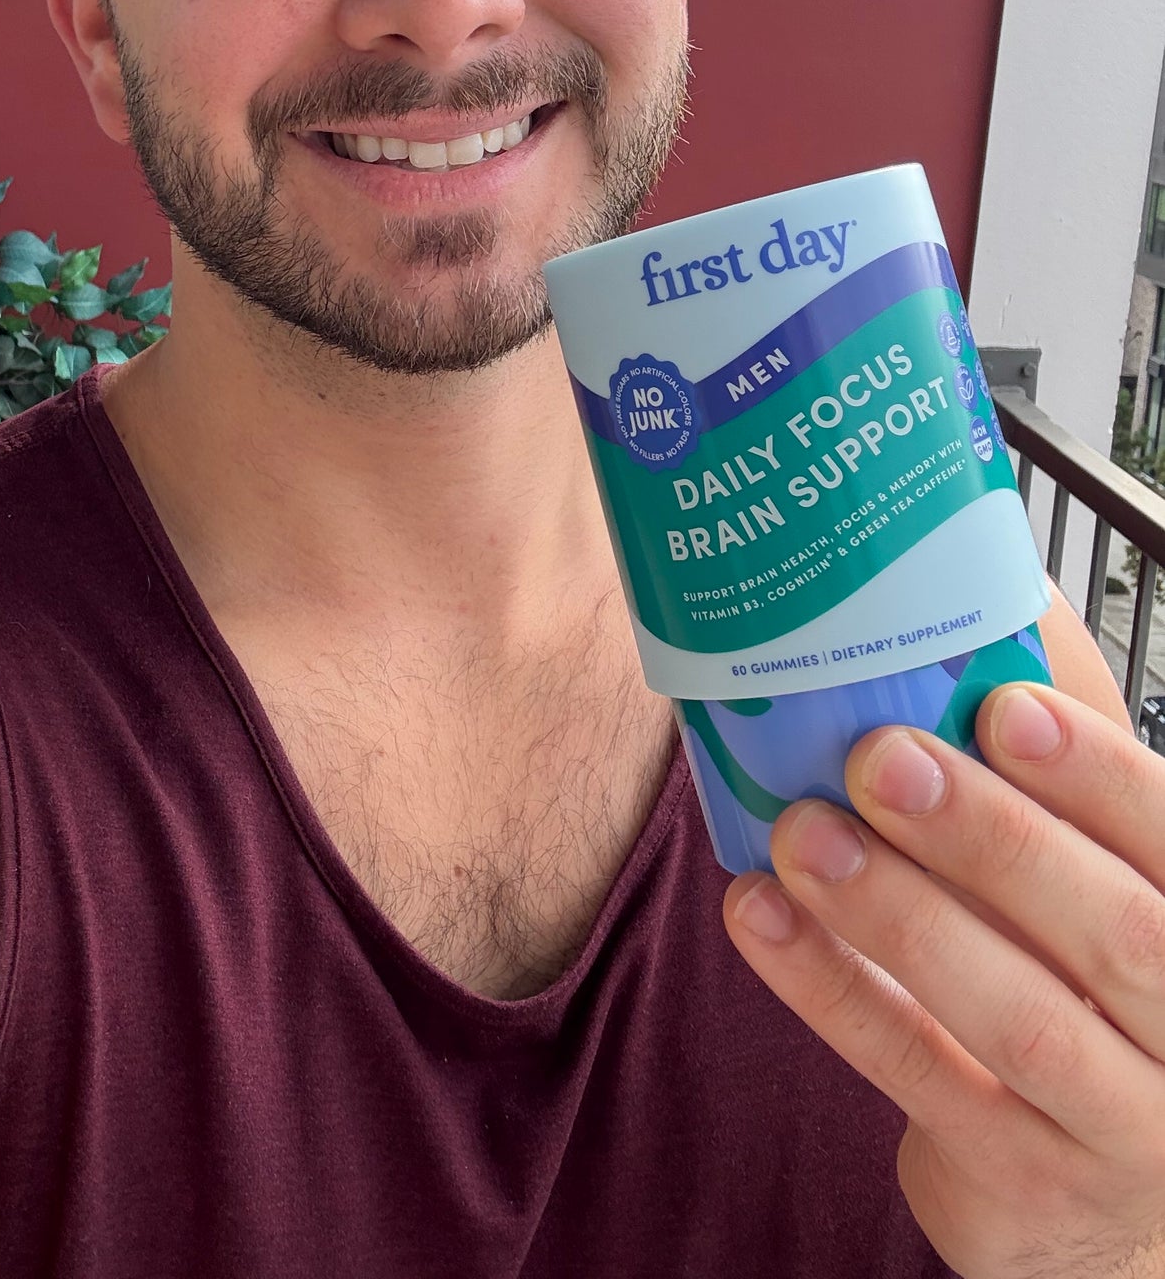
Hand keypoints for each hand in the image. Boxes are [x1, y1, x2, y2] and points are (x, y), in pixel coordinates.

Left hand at [722, 684, 1164, 1277]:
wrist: (1103, 1207)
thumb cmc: (1092, 1011)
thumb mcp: (1105, 911)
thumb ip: (1058, 827)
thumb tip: (938, 673)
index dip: (1101, 776)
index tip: (1005, 707)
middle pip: (1117, 938)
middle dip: (993, 839)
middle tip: (881, 759)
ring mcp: (1120, 1132)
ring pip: (1019, 1018)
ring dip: (899, 914)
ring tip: (804, 833)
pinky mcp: (1021, 1184)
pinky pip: (917, 1072)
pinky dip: (831, 987)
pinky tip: (761, 913)